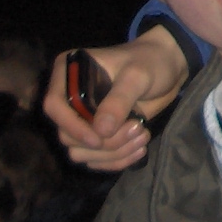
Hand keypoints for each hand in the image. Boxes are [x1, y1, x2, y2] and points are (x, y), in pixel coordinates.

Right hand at [42, 37, 188, 170]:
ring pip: (81, 152)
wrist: (167, 69)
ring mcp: (82, 119)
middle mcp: (69, 98)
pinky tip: (139, 148)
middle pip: (68, 136)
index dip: (72, 126)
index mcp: (69, 73)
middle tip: (138, 128)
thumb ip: (119, 100)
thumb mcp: (137, 76)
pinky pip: (96, 159)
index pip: (54, 106)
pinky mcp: (96, 134)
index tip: (99, 138)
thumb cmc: (150, 62)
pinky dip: (117, 159)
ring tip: (143, 135)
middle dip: (104, 142)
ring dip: (113, 153)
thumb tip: (101, 132)